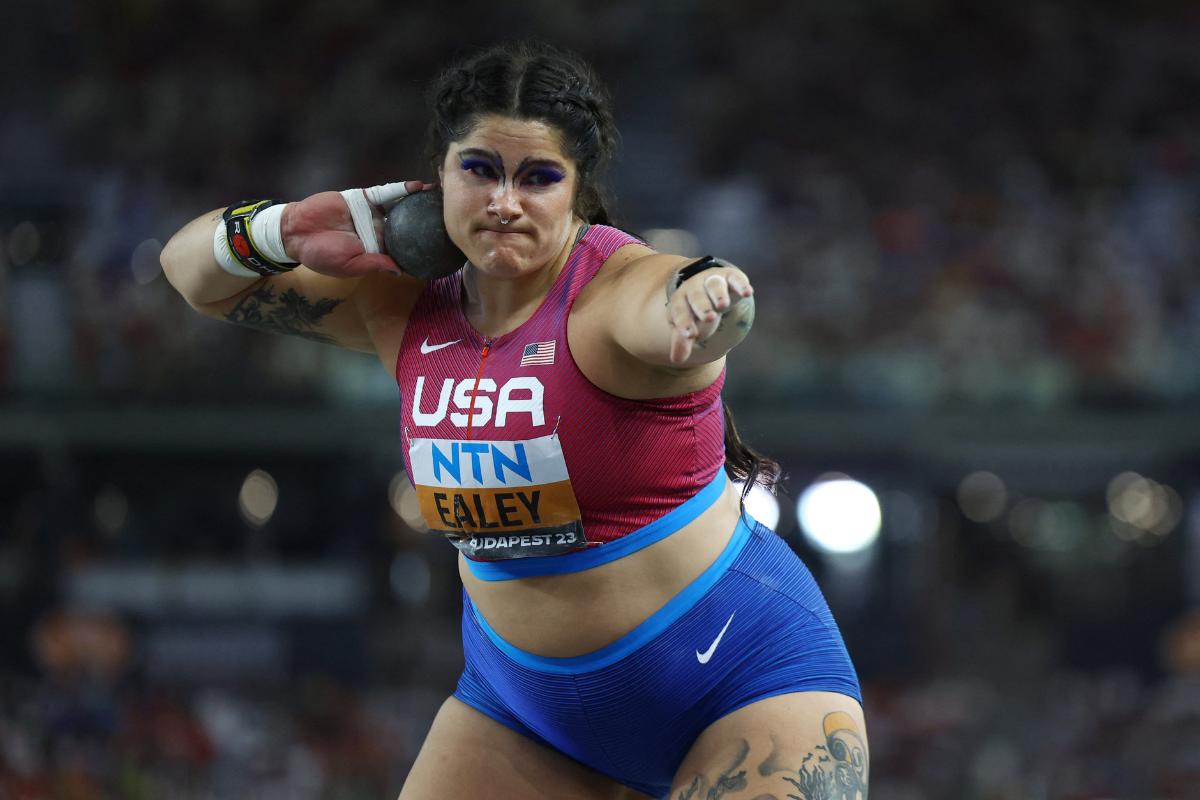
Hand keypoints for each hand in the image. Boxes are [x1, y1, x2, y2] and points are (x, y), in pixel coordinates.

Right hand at [281, 180, 434, 277]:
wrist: (296, 231)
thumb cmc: (321, 254)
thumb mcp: (349, 265)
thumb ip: (375, 264)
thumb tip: (400, 271)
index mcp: (377, 251)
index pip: (406, 250)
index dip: (423, 249)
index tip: (445, 250)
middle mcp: (379, 231)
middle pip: (410, 226)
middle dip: (428, 224)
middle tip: (452, 221)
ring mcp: (373, 214)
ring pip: (402, 207)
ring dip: (421, 203)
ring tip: (442, 199)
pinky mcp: (363, 198)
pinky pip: (386, 193)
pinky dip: (401, 189)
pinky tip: (418, 187)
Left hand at [667, 265, 753, 363]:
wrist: (704, 285)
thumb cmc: (694, 311)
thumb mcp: (687, 325)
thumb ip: (682, 342)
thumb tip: (677, 360)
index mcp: (680, 301)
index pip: (679, 311)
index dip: (684, 322)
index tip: (690, 335)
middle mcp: (694, 288)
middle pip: (696, 296)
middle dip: (702, 306)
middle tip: (709, 317)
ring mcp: (712, 281)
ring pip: (713, 285)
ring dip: (718, 294)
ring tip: (723, 305)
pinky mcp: (730, 276)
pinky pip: (735, 278)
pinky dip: (741, 284)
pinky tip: (748, 292)